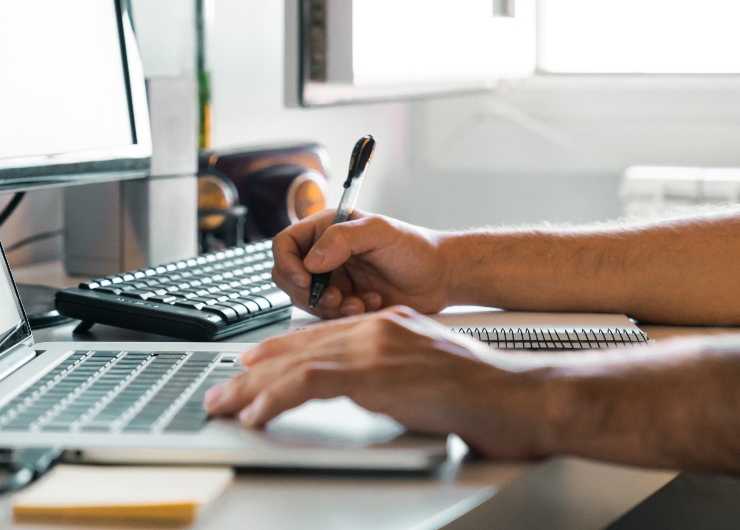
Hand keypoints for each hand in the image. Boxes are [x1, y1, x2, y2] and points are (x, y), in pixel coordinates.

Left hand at [203, 307, 547, 459]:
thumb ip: (392, 376)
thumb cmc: (483, 394)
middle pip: (297, 348)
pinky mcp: (373, 372)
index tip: (249, 365)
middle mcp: (374, 328)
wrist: (517, 396)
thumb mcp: (425, 375)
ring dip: (251, 388)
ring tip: (225, 406)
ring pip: (293, 365)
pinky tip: (257, 415)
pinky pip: (308, 384)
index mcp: (386, 326)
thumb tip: (372, 392)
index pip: (318, 337)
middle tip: (221, 392)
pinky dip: (275, 399)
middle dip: (252, 372)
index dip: (277, 352)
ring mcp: (372, 347)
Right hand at [272, 210, 448, 318]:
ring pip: (306, 300)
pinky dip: (345, 315)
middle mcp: (324, 254)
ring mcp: (333, 280)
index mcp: (326, 229)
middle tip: (335, 297)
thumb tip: (311, 261)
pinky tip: (369, 303)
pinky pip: (327, 315)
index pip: (285, 244)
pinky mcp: (344, 302)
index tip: (304, 279)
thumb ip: (342, 239)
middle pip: (289, 277)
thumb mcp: (379, 232)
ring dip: (330, 306)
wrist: (440, 278)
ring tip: (359, 302)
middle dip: (308, 292)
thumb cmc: (415, 248)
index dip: (287, 263)